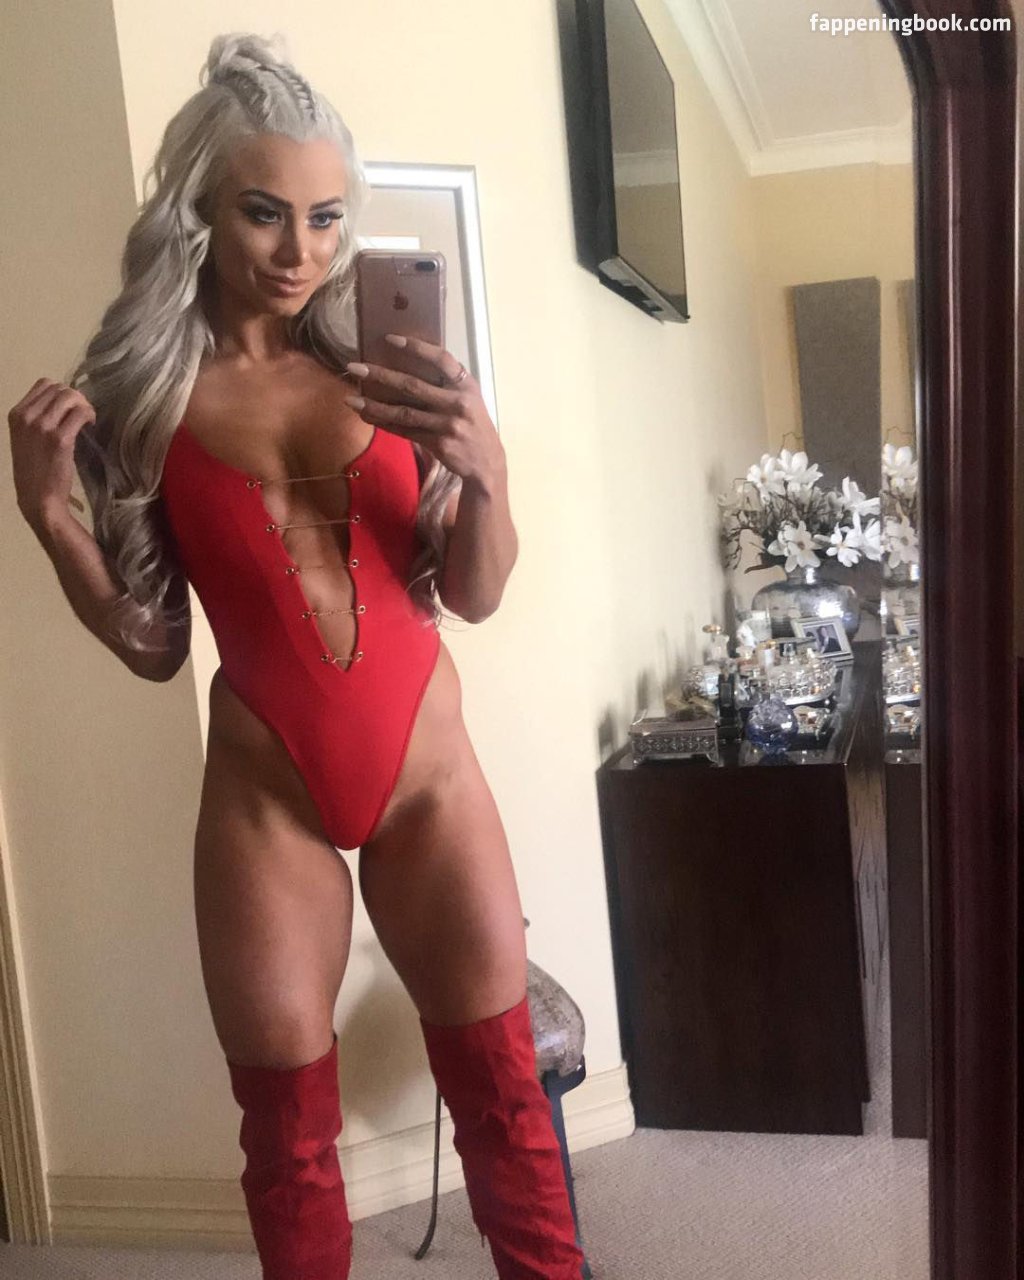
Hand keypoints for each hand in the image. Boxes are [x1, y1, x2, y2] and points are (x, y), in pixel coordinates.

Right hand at [8, 378, 91, 532]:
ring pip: (70, 396)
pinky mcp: (60, 439)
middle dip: (76, 398)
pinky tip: (91, 424)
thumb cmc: (35, 471)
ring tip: (87, 419)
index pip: (44, 384)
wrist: (38, 498)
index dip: (62, 392)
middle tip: (83, 414)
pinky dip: (89, 414)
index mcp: (16, 414)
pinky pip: (80, 412)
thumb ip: (38, 418)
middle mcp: (27, 417)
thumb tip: (64, 401)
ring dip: (84, 405)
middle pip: (59, 388)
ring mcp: (42, 426)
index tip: (71, 407)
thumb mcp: (26, 438)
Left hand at [343, 335, 503, 487]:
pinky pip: (405, 431)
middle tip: (355, 368)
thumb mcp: (469, 398)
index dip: (416, 347)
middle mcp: (457, 402)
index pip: (441, 359)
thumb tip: (407, 368)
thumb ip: (446, 384)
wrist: (487, 462)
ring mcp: (448, 424)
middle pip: (413, 385)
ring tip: (351, 400)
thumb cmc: (473, 424)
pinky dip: (384, 423)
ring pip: (404, 412)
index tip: (390, 339)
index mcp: (465, 385)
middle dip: (381, 375)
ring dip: (374, 405)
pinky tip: (367, 416)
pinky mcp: (439, 444)